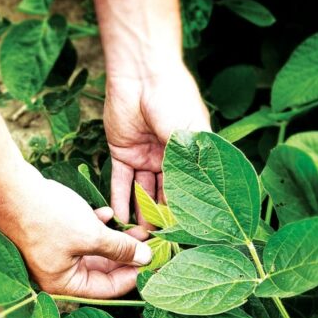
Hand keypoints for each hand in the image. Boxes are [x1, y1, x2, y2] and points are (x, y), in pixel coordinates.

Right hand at [0, 166, 151, 297]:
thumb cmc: (47, 217)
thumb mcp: (91, 235)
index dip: (133, 276)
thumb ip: (120, 249)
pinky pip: (81, 235)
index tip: (153, 263)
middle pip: (102, 270)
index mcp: (64, 284)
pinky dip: (96, 226)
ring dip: (115, 239)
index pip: (107, 290)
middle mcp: (58, 273)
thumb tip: (145, 259)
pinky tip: (107, 212)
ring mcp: (54, 253)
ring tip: (137, 228)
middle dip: (126, 255)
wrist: (12, 189)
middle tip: (150, 244)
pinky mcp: (52, 233)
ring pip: (94, 251)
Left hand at [104, 62, 210, 225]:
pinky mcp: (122, 153)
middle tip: (158, 243)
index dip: (186, 212)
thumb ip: (191, 167)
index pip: (190, 190)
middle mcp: (169, 158)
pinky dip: (120, 198)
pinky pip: (120, 181)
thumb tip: (198, 203)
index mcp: (191, 154)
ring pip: (143, 191)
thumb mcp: (190, 134)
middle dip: (161, 219)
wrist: (141, 74)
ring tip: (138, 237)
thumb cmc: (174, 98)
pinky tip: (120, 219)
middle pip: (165, 195)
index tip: (184, 236)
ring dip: (140, 213)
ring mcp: (145, 156)